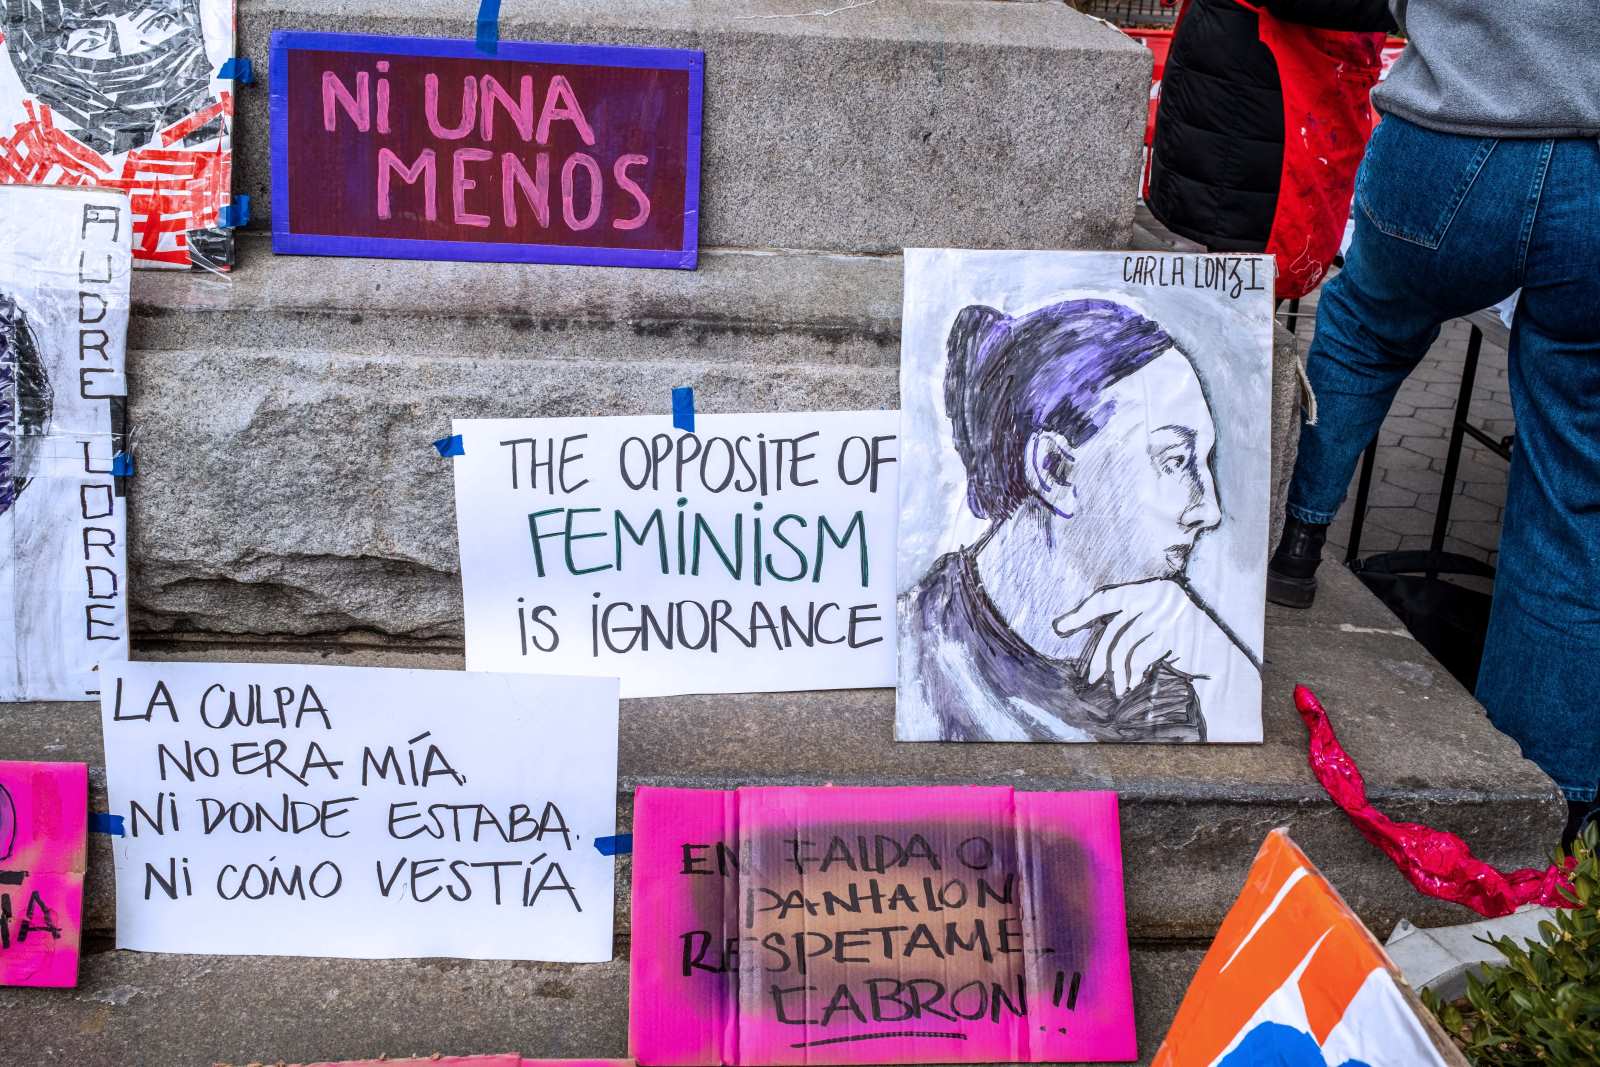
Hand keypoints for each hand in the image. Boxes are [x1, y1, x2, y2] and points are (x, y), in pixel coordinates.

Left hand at [1052, 579, 1238, 697]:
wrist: (1227, 646)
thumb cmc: (1190, 635)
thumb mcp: (1160, 620)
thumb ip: (1132, 624)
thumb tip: (1099, 648)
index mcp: (1149, 590)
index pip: (1107, 596)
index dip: (1082, 611)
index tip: (1060, 627)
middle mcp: (1156, 598)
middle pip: (1114, 629)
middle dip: (1100, 658)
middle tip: (1092, 678)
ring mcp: (1166, 616)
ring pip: (1126, 646)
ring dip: (1118, 672)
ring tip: (1116, 688)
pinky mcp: (1174, 636)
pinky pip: (1142, 657)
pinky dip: (1134, 673)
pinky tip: (1132, 683)